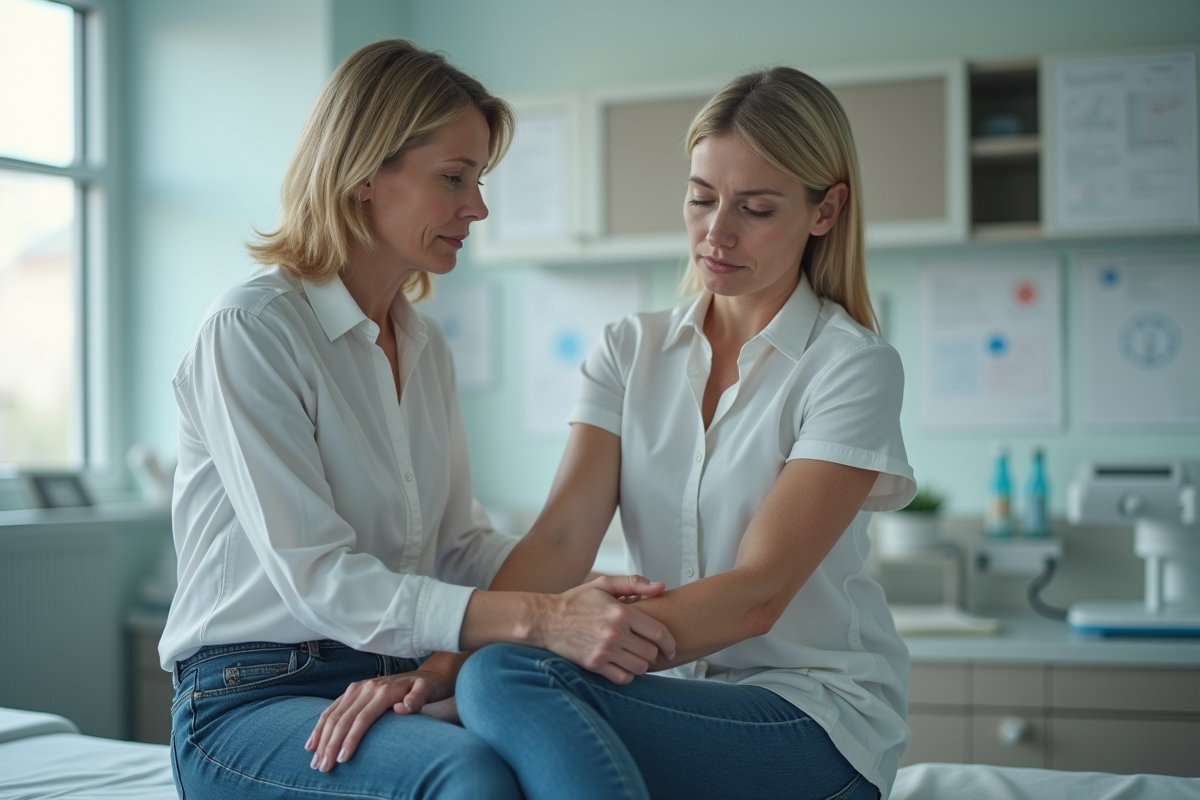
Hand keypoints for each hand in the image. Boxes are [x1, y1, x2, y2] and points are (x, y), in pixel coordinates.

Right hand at [305, 668, 451, 771]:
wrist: (427, 673)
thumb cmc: (428, 687)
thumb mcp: (428, 690)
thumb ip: (418, 699)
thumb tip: (403, 707)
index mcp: (383, 691)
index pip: (362, 719)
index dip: (350, 739)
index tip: (342, 760)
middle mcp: (367, 688)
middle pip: (343, 719)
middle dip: (330, 745)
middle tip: (322, 768)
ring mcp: (358, 688)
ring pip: (333, 715)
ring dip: (321, 739)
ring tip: (315, 762)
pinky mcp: (353, 690)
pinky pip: (332, 709)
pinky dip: (320, 727)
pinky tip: (312, 744)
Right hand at [534, 574, 675, 684]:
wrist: (546, 619)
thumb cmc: (575, 601)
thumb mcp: (604, 585)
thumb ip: (634, 583)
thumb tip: (661, 587)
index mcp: (622, 612)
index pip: (659, 633)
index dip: (670, 643)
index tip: (670, 648)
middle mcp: (615, 633)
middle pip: (651, 653)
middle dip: (653, 653)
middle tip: (647, 649)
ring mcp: (604, 651)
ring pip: (639, 668)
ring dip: (641, 664)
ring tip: (635, 657)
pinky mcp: (594, 664)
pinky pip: (622, 678)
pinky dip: (626, 675)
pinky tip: (622, 666)